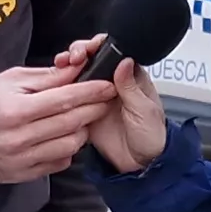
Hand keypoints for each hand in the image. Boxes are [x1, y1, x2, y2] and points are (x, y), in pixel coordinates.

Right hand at [0, 63, 119, 184]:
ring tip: (82, 118)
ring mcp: (21, 160)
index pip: (65, 100)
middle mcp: (19, 138)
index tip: (108, 85)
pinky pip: (57, 163)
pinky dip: (66, 149)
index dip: (91, 91)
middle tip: (105, 99)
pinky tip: (63, 136)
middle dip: (93, 109)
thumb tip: (77, 68)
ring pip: (69, 146)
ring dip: (82, 131)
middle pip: (71, 123)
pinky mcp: (22, 175)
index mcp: (16, 110)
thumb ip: (46, 77)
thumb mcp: (10, 79)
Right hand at [65, 36, 168, 173]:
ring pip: (79, 74)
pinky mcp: (85, 111)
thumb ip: (131, 87)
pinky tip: (58, 86)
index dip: (99, 46)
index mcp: (131, 77)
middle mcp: (112, 83)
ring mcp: (97, 96)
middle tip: (73, 57)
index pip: (113, 52)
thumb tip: (124, 62)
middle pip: (92, 59)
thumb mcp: (144, 110)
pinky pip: (71, 96)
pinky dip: (63, 89)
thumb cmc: (152, 137)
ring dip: (69, 68)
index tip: (89, 48)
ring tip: (62, 66)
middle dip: (80, 53)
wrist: (140, 165)